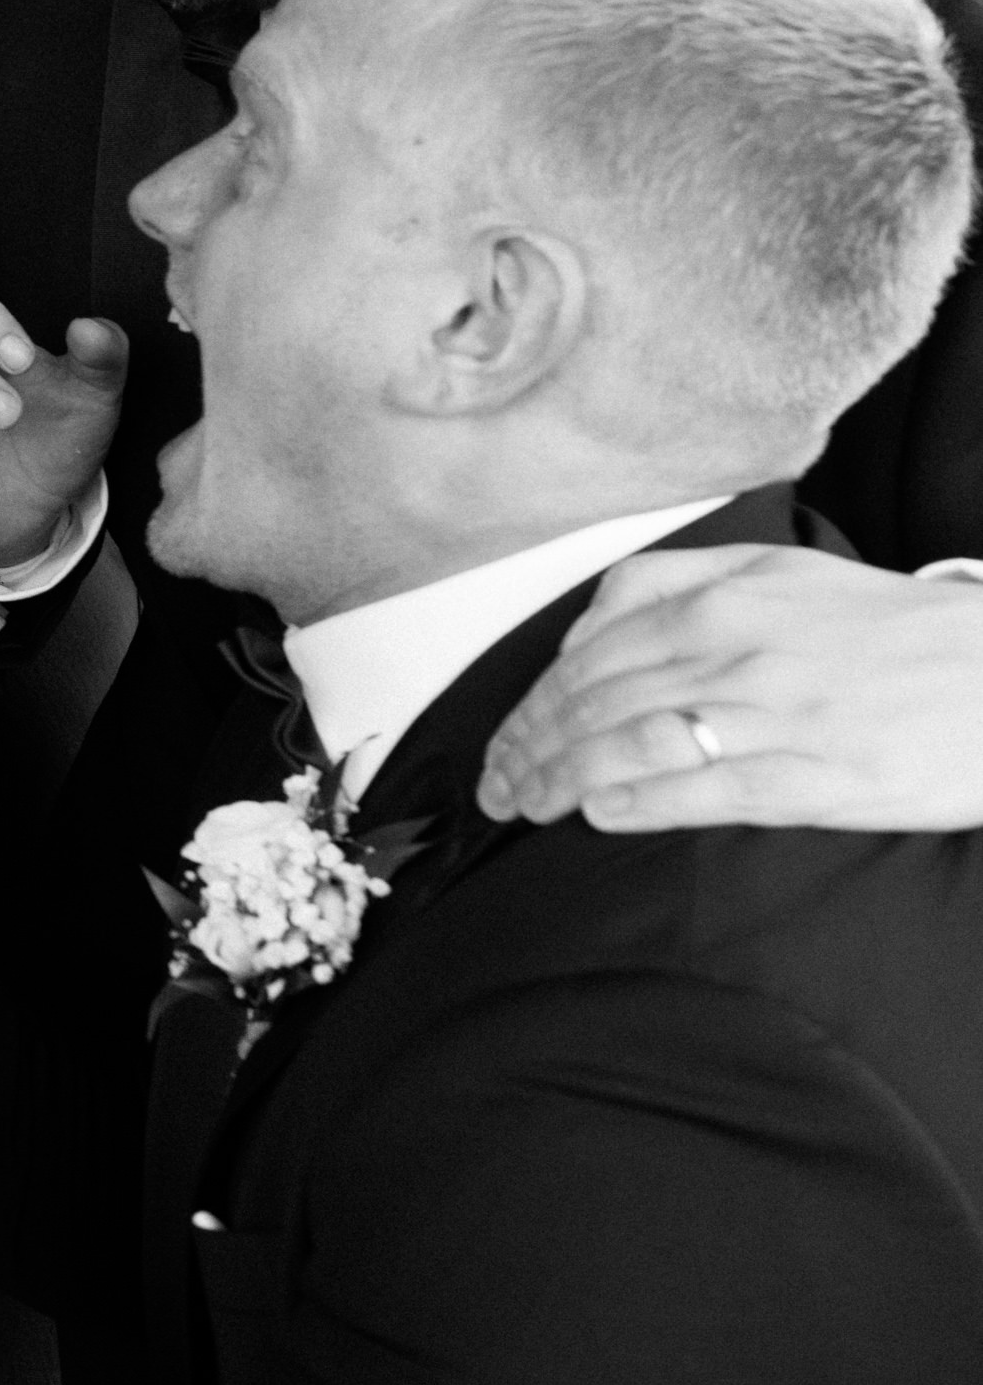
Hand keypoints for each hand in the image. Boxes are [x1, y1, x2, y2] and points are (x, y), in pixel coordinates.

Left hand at [480, 545, 982, 830]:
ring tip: (528, 806)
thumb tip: (585, 629)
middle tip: (495, 786)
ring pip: (627, 746)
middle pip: (592, 704)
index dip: (529, 705)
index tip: (502, 740)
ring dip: (560, 781)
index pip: (586, 655)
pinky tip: (599, 815)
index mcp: (723, 596)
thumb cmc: (889, 627)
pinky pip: (698, 791)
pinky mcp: (812, 777)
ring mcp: (771, 715)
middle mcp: (734, 649)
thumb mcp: (780, 570)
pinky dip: (634, 803)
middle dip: (527, 750)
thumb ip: (674, 585)